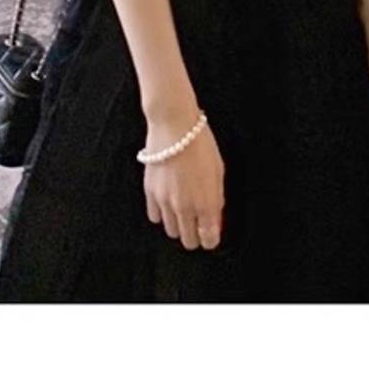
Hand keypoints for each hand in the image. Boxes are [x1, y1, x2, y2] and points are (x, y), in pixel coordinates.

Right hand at [142, 114, 225, 251]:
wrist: (174, 126)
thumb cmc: (199, 144)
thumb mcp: (218, 171)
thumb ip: (217, 199)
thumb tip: (215, 216)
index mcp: (205, 203)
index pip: (209, 239)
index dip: (211, 238)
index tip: (212, 233)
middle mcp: (184, 207)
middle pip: (189, 241)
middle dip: (195, 235)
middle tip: (198, 224)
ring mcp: (165, 202)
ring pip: (171, 232)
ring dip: (178, 225)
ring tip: (183, 211)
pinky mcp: (150, 193)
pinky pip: (155, 217)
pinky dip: (162, 214)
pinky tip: (168, 203)